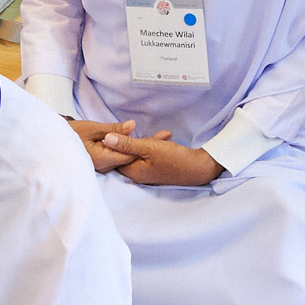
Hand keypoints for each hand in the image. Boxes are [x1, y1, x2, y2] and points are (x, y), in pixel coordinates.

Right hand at [69, 118, 137, 172]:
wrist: (55, 141)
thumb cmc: (72, 133)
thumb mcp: (93, 128)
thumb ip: (114, 128)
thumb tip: (133, 125)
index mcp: (103, 159)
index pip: (129, 157)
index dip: (135, 146)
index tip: (135, 134)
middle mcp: (103, 168)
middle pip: (126, 159)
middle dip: (129, 147)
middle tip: (127, 132)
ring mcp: (101, 169)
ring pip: (120, 160)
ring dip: (122, 148)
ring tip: (118, 135)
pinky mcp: (99, 167)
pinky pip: (113, 160)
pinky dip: (115, 151)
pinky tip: (110, 142)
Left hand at [101, 131, 221, 185]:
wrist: (198, 168)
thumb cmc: (173, 158)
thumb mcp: (148, 147)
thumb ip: (127, 143)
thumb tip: (106, 138)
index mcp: (133, 171)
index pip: (114, 157)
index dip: (113, 143)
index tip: (115, 129)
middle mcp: (138, 174)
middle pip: (126, 154)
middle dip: (133, 140)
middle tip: (140, 129)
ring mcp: (148, 172)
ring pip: (140, 152)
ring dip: (148, 141)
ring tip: (164, 134)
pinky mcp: (157, 168)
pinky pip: (149, 154)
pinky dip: (155, 144)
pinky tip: (166, 137)